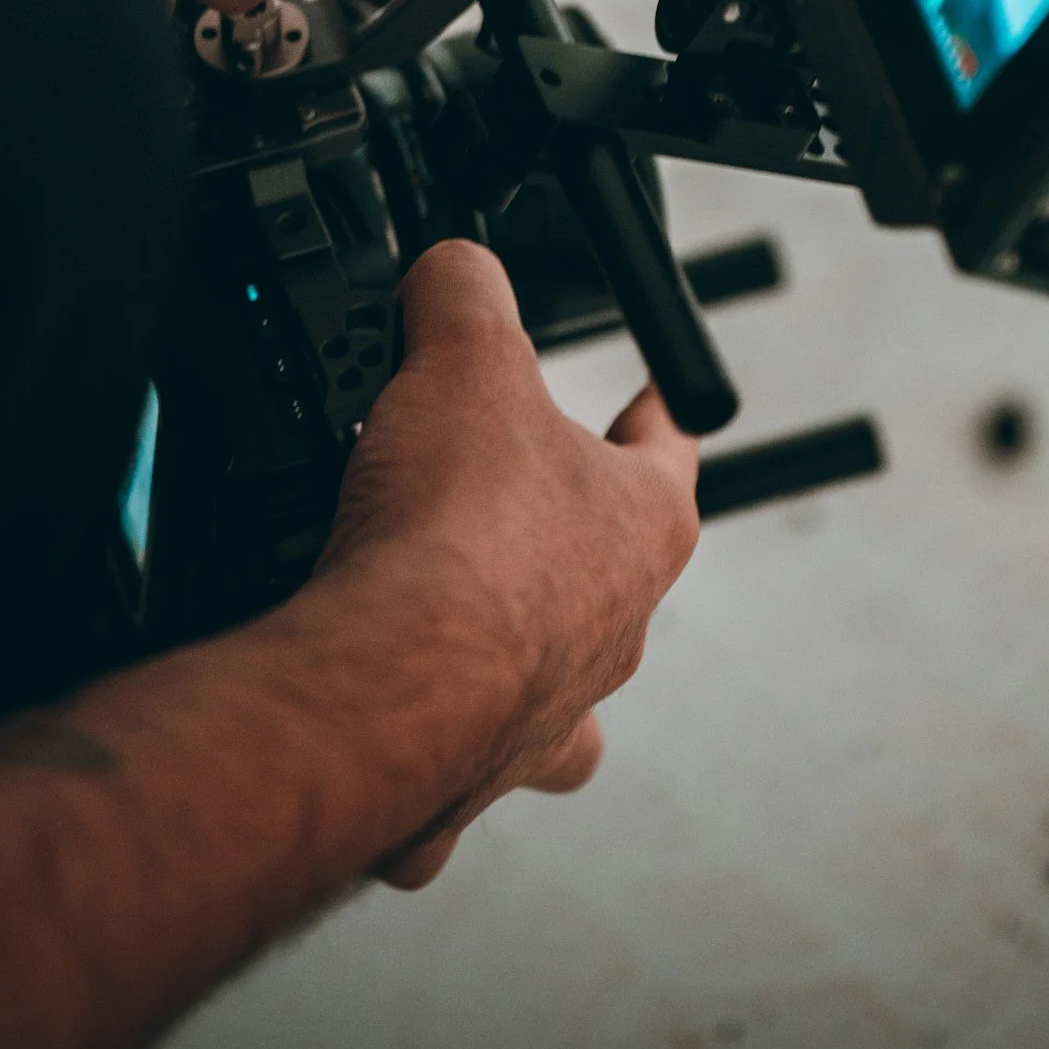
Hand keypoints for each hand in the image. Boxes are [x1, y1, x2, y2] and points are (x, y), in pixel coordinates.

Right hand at [294, 239, 699, 887]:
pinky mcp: (458, 783)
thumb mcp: (465, 359)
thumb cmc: (457, 540)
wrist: (386, 685)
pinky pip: (449, 776)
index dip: (658, 406)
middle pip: (613, 575)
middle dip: (565, 538)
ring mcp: (541, 717)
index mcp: (641, 528)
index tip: (661, 393)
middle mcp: (610, 632)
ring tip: (453, 626)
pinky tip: (378, 715)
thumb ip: (466, 293)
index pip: (670, 446)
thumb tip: (454, 266)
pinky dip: (420, 752)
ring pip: (557, 697)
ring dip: (515, 661)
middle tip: (505, 502)